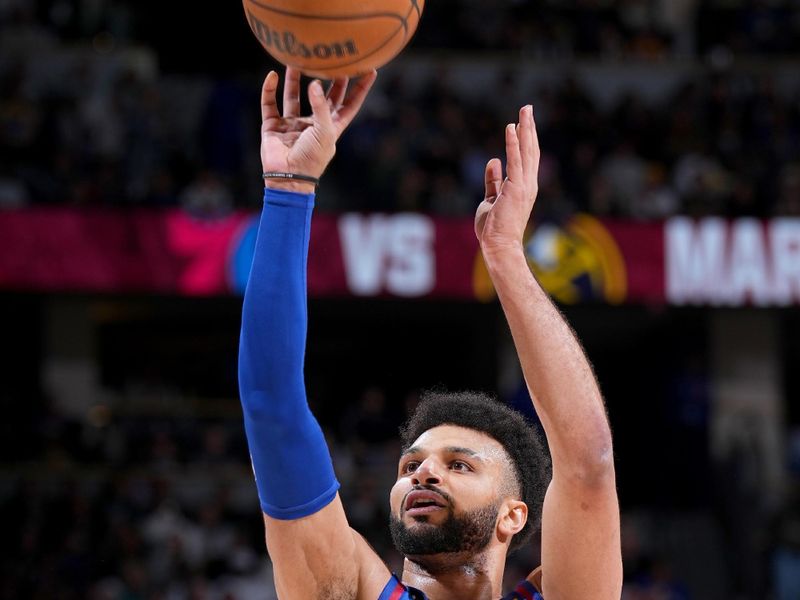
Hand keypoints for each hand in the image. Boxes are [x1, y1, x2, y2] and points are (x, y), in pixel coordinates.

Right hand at [260, 67, 376, 192]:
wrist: (288, 177)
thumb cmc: (312, 159)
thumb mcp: (324, 132)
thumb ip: (320, 106)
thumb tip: (314, 82)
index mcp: (332, 127)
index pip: (350, 104)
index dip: (360, 88)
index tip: (370, 69)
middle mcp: (313, 124)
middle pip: (323, 96)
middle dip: (328, 78)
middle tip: (331, 58)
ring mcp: (293, 124)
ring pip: (293, 96)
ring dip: (294, 79)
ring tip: (295, 60)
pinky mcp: (273, 126)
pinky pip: (270, 104)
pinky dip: (269, 90)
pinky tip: (272, 76)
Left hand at [474, 105, 539, 253]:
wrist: (498, 246)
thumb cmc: (494, 228)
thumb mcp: (491, 199)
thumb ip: (493, 180)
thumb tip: (493, 161)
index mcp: (524, 186)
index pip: (527, 157)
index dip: (526, 138)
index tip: (524, 121)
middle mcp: (528, 184)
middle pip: (531, 150)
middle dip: (529, 127)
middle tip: (527, 107)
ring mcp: (524, 186)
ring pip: (527, 152)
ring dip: (525, 129)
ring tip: (524, 110)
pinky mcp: (515, 189)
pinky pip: (515, 161)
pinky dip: (513, 144)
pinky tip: (511, 128)